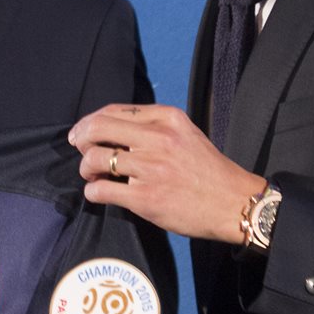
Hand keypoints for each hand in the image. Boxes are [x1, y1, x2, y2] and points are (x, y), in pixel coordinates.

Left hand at [69, 103, 265, 243]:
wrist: (233, 202)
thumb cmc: (208, 170)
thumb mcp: (185, 133)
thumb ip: (154, 126)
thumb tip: (112, 127)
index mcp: (166, 118)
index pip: (114, 111)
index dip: (91, 121)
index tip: (83, 132)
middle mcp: (157, 139)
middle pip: (98, 128)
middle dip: (81, 138)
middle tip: (79, 148)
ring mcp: (150, 168)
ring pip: (95, 159)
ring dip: (85, 168)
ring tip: (92, 175)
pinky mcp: (146, 198)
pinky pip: (102, 191)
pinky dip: (93, 192)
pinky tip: (99, 193)